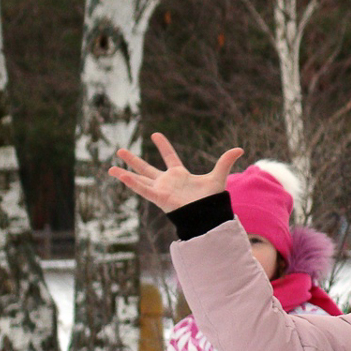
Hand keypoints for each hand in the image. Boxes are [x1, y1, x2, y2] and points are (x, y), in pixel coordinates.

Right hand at [108, 132, 243, 212]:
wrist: (208, 215)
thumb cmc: (211, 200)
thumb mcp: (218, 177)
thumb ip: (226, 162)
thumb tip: (240, 148)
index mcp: (180, 175)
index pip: (170, 157)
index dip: (163, 146)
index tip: (155, 134)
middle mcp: (167, 182)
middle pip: (147, 168)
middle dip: (134, 160)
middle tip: (120, 150)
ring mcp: (161, 189)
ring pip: (140, 179)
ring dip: (126, 173)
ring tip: (110, 167)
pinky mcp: (159, 197)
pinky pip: (142, 189)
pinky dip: (131, 183)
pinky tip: (120, 175)